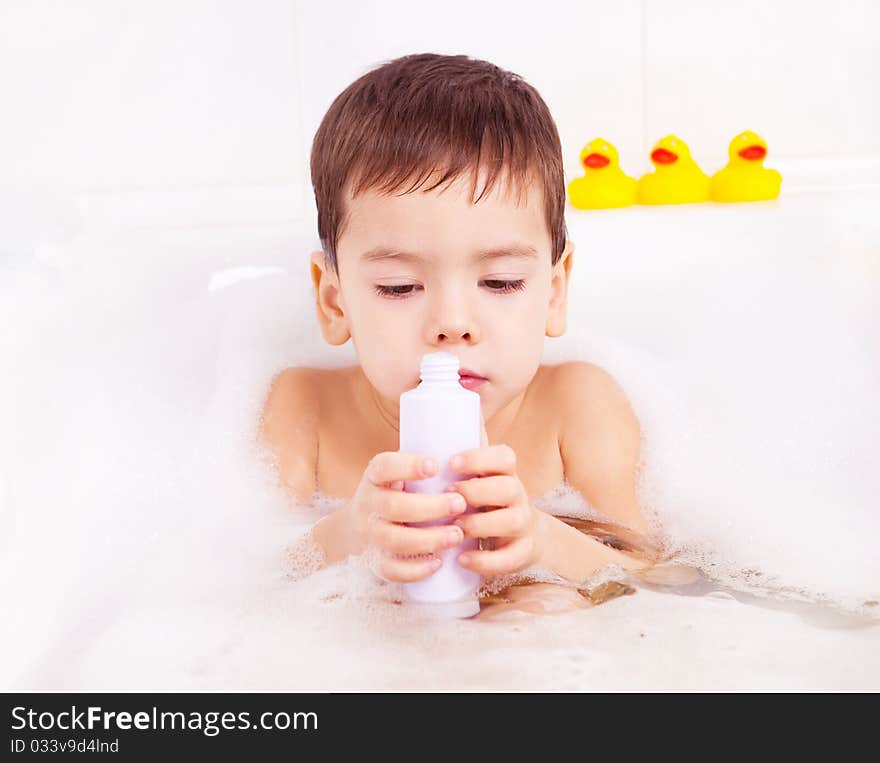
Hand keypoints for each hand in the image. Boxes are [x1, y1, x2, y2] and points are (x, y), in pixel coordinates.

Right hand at [346, 451, 468, 582]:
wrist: (358, 526)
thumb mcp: (402, 471)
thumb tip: (476, 427)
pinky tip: (439, 562)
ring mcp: (369, 535)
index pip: (384, 466)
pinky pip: (391, 570)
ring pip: (394, 540)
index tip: (435, 465)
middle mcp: (368, 503)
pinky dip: (415, 569)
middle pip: (393, 506)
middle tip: (460, 504)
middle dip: (430, 507)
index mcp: (376, 476)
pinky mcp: (375, 561)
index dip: (407, 466)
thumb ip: (432, 454)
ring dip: (428, 539)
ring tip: (458, 535)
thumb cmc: (397, 491)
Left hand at [447, 413, 548, 575]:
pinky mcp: (522, 552)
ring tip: (455, 527)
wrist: (521, 536)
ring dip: (480, 523)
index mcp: (506, 472)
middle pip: (508, 486)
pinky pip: (510, 557)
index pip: (504, 456)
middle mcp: (518, 495)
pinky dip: (486, 561)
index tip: (452, 462)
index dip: (480, 457)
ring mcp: (523, 524)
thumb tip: (435, 407)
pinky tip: (463, 559)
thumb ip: (461, 448)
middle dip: (477, 490)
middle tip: (449, 495)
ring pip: (511, 520)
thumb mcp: (477, 473)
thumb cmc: (485, 499)